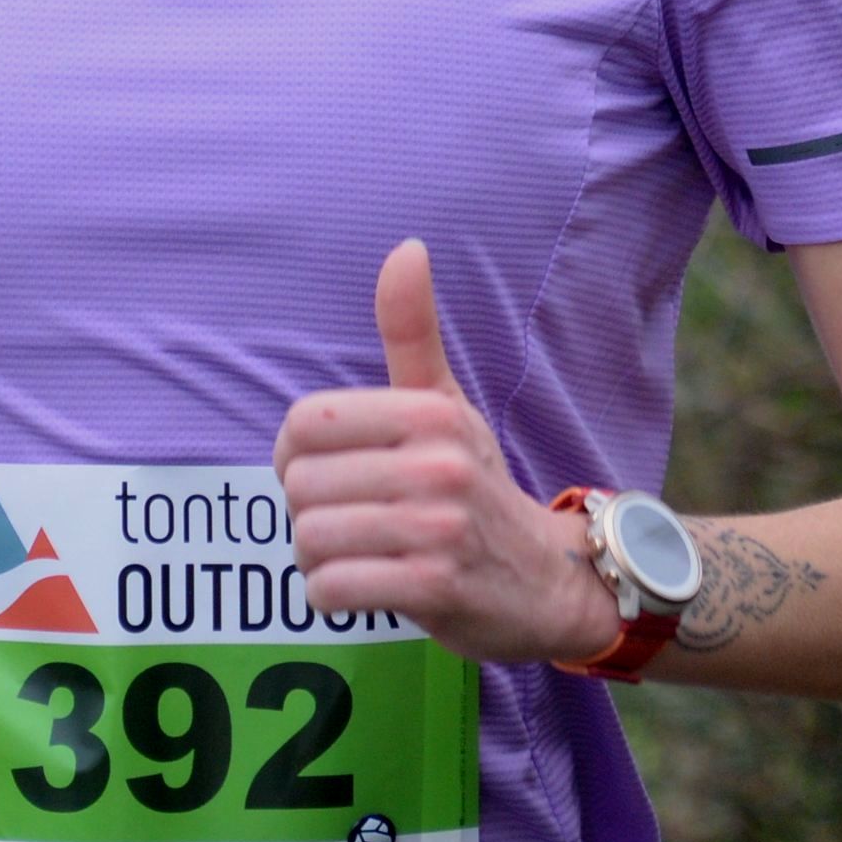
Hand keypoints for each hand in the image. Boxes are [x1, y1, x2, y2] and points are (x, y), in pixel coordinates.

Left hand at [272, 237, 613, 664]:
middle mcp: (438, 464)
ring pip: (310, 536)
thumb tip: (407, 247)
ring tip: (353, 554)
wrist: (546, 581)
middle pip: (300, 484)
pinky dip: (330, 594)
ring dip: (316, 557)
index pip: (304, 421)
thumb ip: (412, 332)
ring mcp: (439, 528)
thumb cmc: (476, 485)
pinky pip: (332, 588)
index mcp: (430, 413)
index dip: (295, 452)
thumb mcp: (446, 405)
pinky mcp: (434, 588)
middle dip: (308, 510)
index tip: (328, 468)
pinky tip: (361, 587)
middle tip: (349, 520)